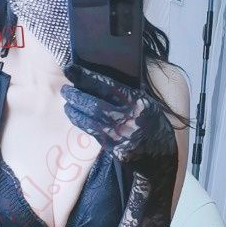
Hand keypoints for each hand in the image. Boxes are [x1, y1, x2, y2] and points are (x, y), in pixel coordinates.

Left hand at [60, 63, 176, 179]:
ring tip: (67, 102)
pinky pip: (94, 132)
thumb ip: (128, 93)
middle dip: (77, 95)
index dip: (86, 76)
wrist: (160, 157)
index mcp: (137, 101)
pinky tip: (74, 116)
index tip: (71, 69)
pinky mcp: (115, 148)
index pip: (107, 85)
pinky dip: (82, 122)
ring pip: (91, 119)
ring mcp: (122, 134)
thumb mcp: (146, 104)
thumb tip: (101, 79)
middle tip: (65, 90)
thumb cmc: (152, 126)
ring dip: (75, 110)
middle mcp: (129, 117)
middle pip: (95, 104)